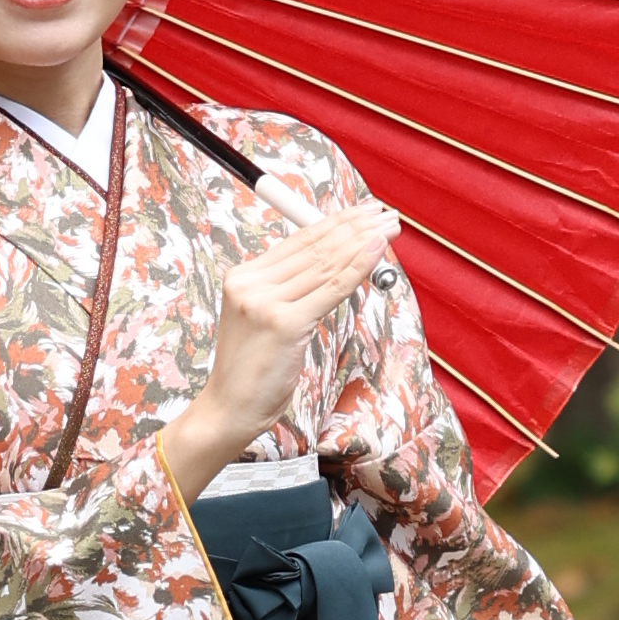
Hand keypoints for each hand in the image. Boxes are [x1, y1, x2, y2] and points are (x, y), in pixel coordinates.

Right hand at [159, 188, 397, 503]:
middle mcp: (250, 283)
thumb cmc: (252, 369)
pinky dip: (358, 266)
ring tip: (388, 227)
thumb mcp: (262, 319)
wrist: (230, 408)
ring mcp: (266, 303)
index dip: (333, 222)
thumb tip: (334, 263)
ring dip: (362, 241)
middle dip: (354, 225)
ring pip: (326, 264)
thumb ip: (288, 289)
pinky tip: (377, 249)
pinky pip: (331, 289)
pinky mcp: (285, 323)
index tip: (361, 211)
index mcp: (242, 277)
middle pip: (313, 247)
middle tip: (384, 212)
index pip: (297, 241)